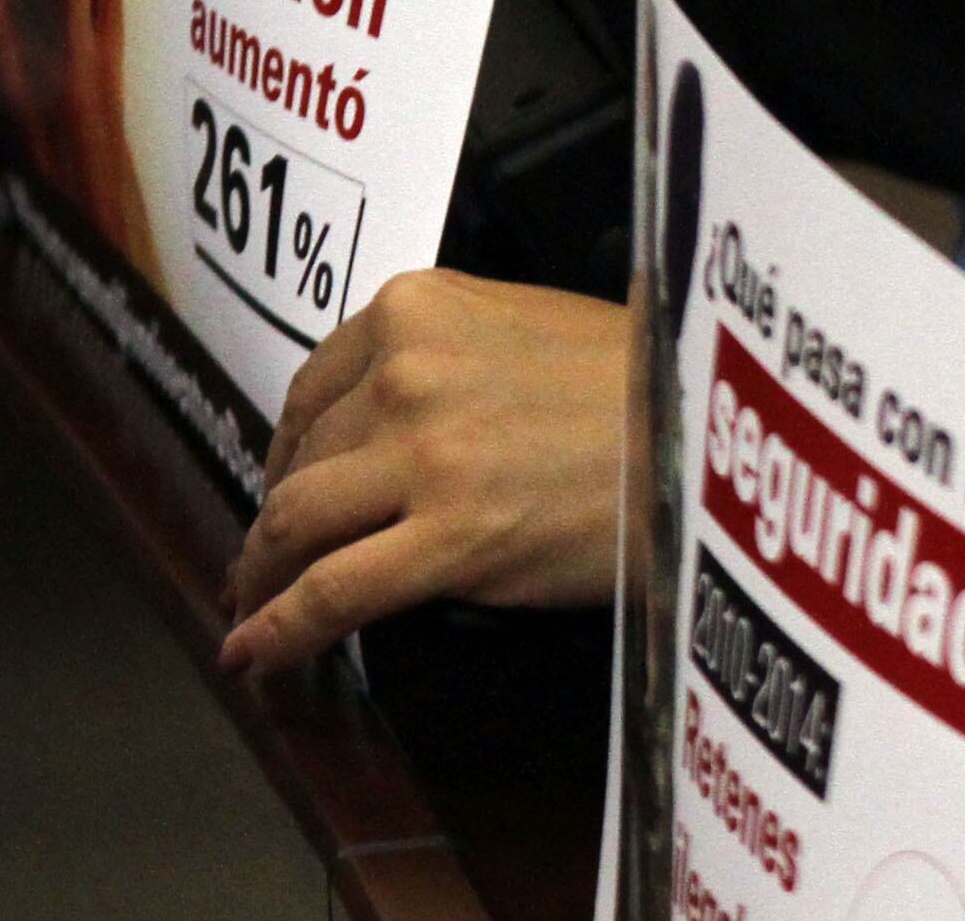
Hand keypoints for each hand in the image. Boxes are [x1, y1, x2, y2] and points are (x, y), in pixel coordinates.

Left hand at [220, 269, 626, 674]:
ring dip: (263, 575)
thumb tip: (392, 431)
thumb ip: (450, 361)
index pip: (314, 389)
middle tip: (268, 562)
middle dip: (276, 519)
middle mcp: (406, 371)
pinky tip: (252, 657)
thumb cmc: (646, 381)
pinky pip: (330, 593)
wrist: (712, 432)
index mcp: (420, 307)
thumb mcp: (531, 329)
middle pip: (302, 460)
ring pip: (296, 524)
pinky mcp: (448, 537)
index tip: (288, 487)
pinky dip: (277, 632)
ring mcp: (423, 455)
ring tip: (254, 609)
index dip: (290, 452)